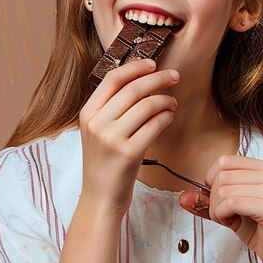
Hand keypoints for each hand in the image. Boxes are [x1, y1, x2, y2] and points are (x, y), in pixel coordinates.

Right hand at [79, 59, 178, 210]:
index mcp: (87, 113)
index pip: (113, 78)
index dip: (136, 67)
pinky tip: (169, 116)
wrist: (100, 198)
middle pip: (134, 88)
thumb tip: (141, 80)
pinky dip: (166, 116)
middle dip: (159, 79)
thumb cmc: (104, 162)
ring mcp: (112, 139)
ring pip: (147, 105)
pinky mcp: (129, 153)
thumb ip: (111, 107)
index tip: (153, 64)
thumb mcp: (97, 131)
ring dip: (166, 100)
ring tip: (172, 102)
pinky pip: (155, 125)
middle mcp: (97, 123)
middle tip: (175, 76)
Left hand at [179, 155, 262, 262]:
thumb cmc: (258, 229)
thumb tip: (182, 197)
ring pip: (224, 190)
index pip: (224, 161)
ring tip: (229, 220)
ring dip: (217, 210)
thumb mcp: (228, 210)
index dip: (212, 181)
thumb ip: (206, 201)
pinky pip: (230, 203)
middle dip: (213, 200)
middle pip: (221, 176)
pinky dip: (222, 215)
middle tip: (224, 215)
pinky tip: (233, 223)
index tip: (218, 199)